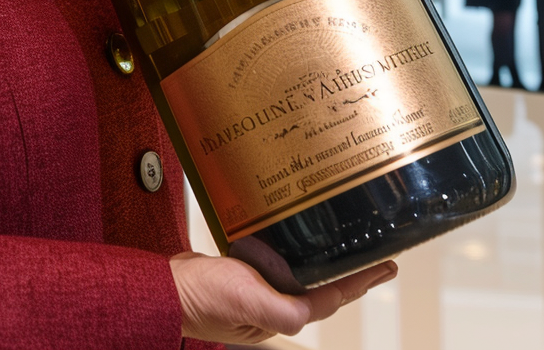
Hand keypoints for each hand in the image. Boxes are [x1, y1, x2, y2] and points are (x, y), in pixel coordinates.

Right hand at [169, 252, 397, 343]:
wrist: (166, 288)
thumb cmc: (204, 299)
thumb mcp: (250, 303)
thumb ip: (285, 311)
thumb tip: (312, 311)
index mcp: (282, 313)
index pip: (331, 296)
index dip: (360, 281)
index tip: (385, 266)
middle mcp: (274, 302)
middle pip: (321, 286)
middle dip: (349, 273)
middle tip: (373, 255)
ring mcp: (258, 287)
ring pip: (299, 273)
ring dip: (322, 262)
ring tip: (341, 246)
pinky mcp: (241, 271)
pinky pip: (275, 261)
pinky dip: (290, 251)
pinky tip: (291, 238)